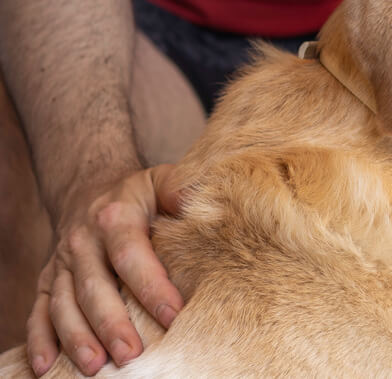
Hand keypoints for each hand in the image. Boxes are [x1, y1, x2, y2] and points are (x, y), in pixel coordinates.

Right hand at [26, 165, 184, 375]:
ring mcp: (62, 264)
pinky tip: (47, 367)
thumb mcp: (161, 181)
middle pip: (94, 287)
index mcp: (115, 218)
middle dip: (112, 324)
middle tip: (132, 355)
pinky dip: (39, 341)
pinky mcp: (48, 281)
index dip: (151, 286)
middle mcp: (83, 242)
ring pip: (64, 305)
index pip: (131, 255)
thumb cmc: (138, 194)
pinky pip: (38, 312)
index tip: (173, 316)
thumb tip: (203, 202)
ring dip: (77, 338)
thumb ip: (181, 189)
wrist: (90, 188)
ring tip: (95, 367)